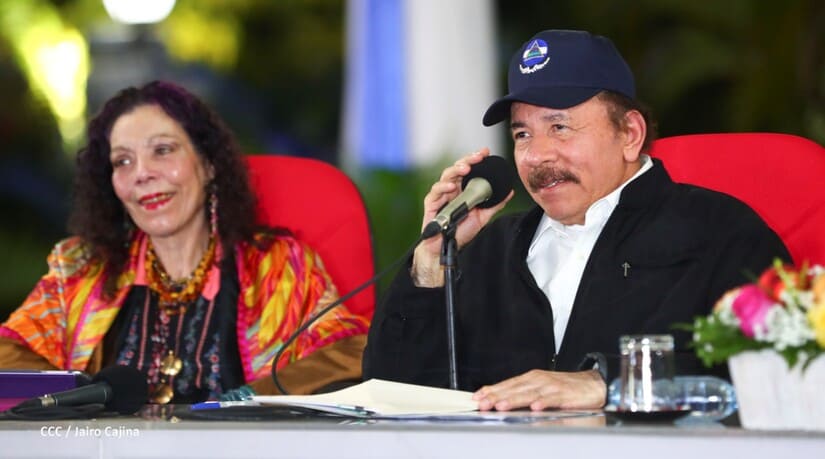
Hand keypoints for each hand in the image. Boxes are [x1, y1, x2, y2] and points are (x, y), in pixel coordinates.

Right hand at [411, 148, 513, 286]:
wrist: (446, 247)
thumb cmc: (460, 231)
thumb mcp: (482, 216)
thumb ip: (494, 204)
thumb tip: (509, 192)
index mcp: (462, 189)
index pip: (469, 170)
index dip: (475, 159)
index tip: (485, 152)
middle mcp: (451, 189)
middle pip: (457, 169)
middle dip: (467, 160)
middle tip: (478, 157)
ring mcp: (441, 195)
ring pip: (446, 176)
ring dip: (456, 170)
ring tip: (466, 168)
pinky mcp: (431, 204)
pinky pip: (435, 192)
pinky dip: (443, 187)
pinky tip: (452, 186)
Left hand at [472, 369, 605, 410]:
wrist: (593, 384)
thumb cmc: (565, 387)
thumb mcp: (540, 387)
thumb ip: (522, 393)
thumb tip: (500, 400)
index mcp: (531, 378)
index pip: (507, 384)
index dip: (491, 390)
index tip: (477, 397)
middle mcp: (538, 380)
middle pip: (514, 388)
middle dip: (497, 396)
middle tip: (483, 403)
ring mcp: (551, 386)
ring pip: (529, 394)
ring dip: (514, 399)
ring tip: (502, 406)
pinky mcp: (564, 395)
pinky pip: (552, 399)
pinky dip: (543, 403)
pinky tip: (535, 407)